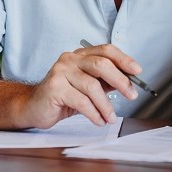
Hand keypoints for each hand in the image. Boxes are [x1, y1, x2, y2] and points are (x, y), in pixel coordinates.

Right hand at [22, 43, 141, 128]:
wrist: (33, 107)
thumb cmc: (63, 96)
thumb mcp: (87, 86)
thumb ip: (105, 82)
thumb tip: (129, 82)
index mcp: (80, 55)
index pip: (106, 50)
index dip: (124, 59)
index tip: (137, 70)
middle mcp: (70, 59)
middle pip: (101, 64)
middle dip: (120, 81)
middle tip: (132, 95)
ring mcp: (60, 72)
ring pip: (92, 86)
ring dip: (106, 105)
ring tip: (111, 117)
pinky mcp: (54, 88)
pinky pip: (81, 101)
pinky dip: (94, 113)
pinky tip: (99, 120)